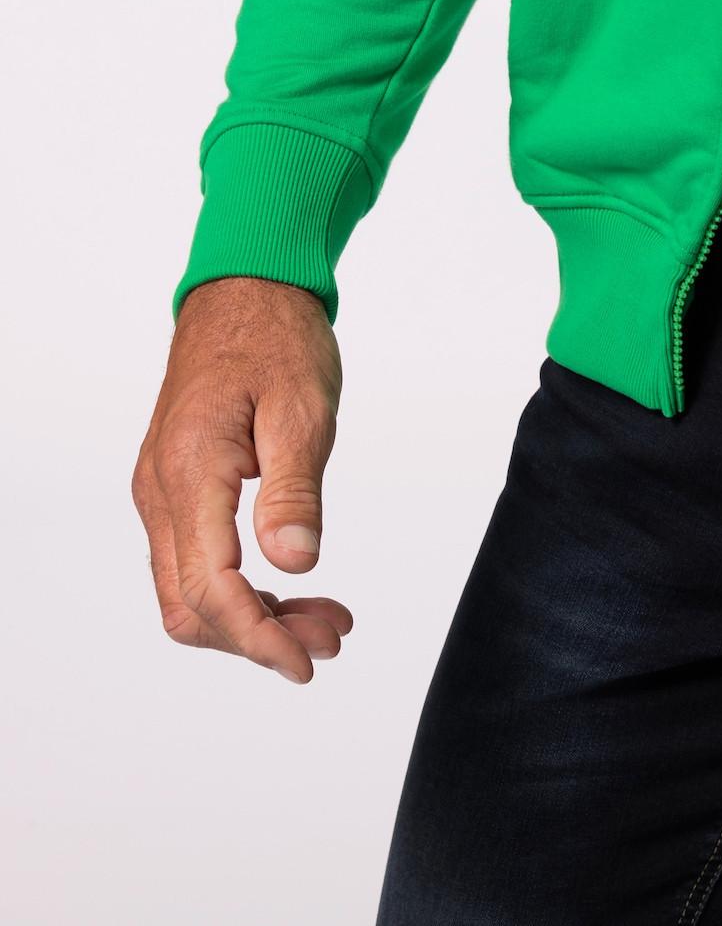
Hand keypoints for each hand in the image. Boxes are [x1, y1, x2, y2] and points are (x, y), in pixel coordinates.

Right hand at [132, 275, 351, 683]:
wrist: (244, 289)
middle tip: (331, 638)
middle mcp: (160, 491)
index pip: (209, 588)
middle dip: (258, 637)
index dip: (256, 638)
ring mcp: (161, 492)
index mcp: (190, 472)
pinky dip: (240, 589)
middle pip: (191, 606)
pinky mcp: (176, 488)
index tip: (306, 662)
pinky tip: (291, 586)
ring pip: (189, 590)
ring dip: (251, 618)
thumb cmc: (276, 337)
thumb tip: (295, 564)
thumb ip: (295, 488)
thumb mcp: (303, 407)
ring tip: (324, 619)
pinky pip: (193, 561)